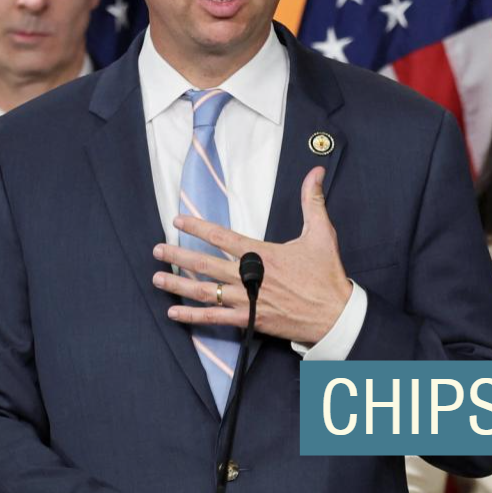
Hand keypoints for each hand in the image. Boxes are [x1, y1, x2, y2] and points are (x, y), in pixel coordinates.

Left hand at [152, 166, 352, 343]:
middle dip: (178, 256)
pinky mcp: (250, 320)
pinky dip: (193, 316)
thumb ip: (312, 201)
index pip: (222, 237)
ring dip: (178, 284)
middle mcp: (250, 277)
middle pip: (205, 264)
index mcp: (263, 254)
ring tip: (157, 279)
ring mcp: (247, 300)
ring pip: (205, 291)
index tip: (178, 220)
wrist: (334, 314)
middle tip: (157, 250)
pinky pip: (215, 319)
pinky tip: (174, 312)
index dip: (198, 227)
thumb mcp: (322, 233)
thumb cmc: (328, 274)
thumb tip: (316, 172)